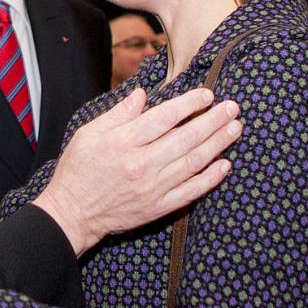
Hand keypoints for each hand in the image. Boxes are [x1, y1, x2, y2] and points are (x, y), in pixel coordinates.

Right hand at [33, 87, 240, 255]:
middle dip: (213, 121)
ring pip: (193, 163)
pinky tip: (224, 164)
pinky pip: (190, 191)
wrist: (72, 213)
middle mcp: (140, 164)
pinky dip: (210, 178)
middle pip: (185, 138)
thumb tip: (142, 94)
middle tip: (233, 108)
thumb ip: (118, 114)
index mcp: (122, 142)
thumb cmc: (78, 170)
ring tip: (235, 129)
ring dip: (218, 144)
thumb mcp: (88, 134)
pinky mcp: (158, 207)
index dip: (189, 104)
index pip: (163, 118)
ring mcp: (152, 188)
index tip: (207, 94)